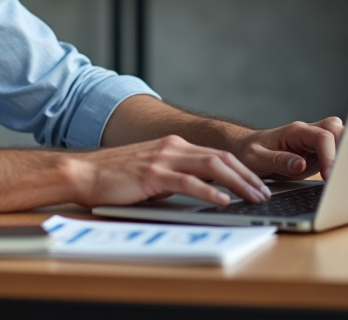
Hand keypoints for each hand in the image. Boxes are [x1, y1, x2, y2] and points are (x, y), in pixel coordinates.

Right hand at [67, 135, 271, 206]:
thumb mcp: (151, 172)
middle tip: (265, 193)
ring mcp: (163, 158)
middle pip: (222, 158)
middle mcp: (172, 147)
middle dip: (248, 176)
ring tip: (253, 198)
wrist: (82, 173)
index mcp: (173, 145)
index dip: (242, 169)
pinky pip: (188, 182)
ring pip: (212, 166)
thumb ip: (175, 177)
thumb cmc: (113, 178)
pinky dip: (210, 192)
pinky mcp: (152, 174)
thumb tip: (200, 191)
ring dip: (238, 183)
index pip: (218, 155)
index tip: (258, 184)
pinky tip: (223, 202)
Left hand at [233, 117, 343, 180]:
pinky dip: (341, 161)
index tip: (329, 176)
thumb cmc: (250, 152)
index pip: (322, 137)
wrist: (247, 149)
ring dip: (345, 154)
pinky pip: (336, 151)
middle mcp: (307, 133)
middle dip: (345, 149)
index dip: (330, 156)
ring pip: (340, 137)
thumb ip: (278, 160)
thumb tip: (300, 164)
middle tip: (342, 174)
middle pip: (337, 129)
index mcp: (295, 132)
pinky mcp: (317, 153)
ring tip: (343, 176)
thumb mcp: (257, 159)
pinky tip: (339, 176)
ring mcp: (314, 142)